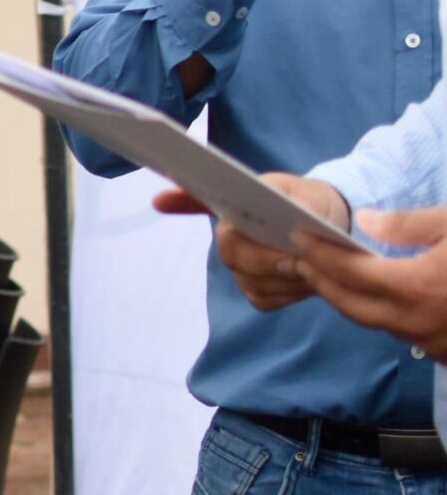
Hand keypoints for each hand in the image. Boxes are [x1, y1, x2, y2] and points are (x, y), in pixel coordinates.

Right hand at [154, 171, 346, 311]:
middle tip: (301, 260)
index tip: (162, 200)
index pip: (198, 201)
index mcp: (235, 206)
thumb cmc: (313, 205)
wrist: (333, 229)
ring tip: (316, 267)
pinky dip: (289, 294)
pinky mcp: (256, 291)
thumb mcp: (310, 195)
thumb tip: (288, 220)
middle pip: (231, 254)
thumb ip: (300, 205)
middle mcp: (228, 238)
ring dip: (286, 279)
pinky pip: (264, 299)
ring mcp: (239, 267)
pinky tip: (307, 282)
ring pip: (250, 281)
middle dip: (267, 260)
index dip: (180, 200)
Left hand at [295, 205, 446, 356]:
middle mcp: (415, 321)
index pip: (349, 271)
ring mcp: (430, 343)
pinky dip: (378, 314)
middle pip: (349, 304)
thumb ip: (408, 224)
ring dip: (347, 300)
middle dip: (320, 280)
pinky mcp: (445, 353)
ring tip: (329, 276)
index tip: (297, 236)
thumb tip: (365, 221)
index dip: (319, 252)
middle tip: (299, 259)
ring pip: (373, 322)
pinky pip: (399, 332)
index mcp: (416, 287)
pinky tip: (376, 297)